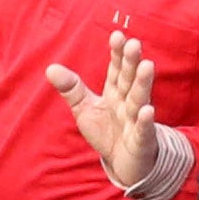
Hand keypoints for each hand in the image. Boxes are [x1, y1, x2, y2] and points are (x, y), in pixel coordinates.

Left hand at [51, 28, 177, 199]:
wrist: (125, 163)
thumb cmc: (107, 131)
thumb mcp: (85, 108)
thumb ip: (71, 88)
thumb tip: (50, 67)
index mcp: (115, 92)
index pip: (116, 69)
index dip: (117, 54)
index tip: (117, 36)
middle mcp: (128, 102)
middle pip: (129, 79)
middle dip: (131, 62)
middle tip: (134, 43)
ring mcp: (136, 120)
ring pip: (139, 99)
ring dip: (143, 84)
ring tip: (147, 65)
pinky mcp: (141, 140)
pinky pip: (144, 129)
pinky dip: (146, 121)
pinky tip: (148, 110)